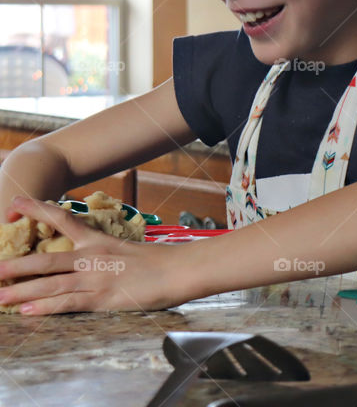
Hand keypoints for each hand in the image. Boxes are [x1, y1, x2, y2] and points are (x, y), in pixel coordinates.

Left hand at [0, 197, 188, 314]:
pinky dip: (45, 306)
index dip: (36, 211)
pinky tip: (26, 310)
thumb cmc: (159, 261)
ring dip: (20, 290)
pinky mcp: (103, 298)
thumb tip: (87, 257)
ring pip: (50, 283)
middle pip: (45, 260)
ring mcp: (96, 278)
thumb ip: (104, 252)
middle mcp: (92, 257)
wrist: (181, 270)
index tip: (13, 204)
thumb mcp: (127, 249)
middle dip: (14, 265)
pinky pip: (68, 303)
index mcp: (98, 240)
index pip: (62, 219)